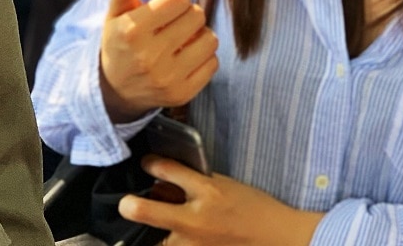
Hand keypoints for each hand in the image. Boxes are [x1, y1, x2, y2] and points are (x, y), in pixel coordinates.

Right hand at [100, 0, 219, 122]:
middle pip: (197, 16)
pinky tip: (187, 58)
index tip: (168, 7)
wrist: (115, 91)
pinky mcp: (182, 94)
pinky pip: (213, 64)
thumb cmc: (120, 45)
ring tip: (184, 40)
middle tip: (176, 23)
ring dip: (200, 36)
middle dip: (189, 15)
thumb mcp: (116, 16)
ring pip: (210, 40)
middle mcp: (149, 56)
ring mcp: (167, 78)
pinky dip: (204, 58)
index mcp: (132, 31)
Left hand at [119, 156, 323, 245]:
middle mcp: (196, 218)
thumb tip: (165, 180)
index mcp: (208, 191)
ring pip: (156, 239)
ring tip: (145, 224)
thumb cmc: (253, 207)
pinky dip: (168, 242)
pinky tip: (167, 237)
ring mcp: (194, 243)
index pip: (169, 171)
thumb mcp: (226, 185)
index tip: (147, 163)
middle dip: (131, 206)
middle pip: (148, 211)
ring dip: (151, 231)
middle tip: (126, 204)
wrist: (276, 237)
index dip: (152, 164)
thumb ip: (196, 183)